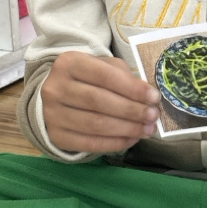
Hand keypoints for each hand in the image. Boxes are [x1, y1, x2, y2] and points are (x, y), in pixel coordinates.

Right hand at [41, 51, 160, 154]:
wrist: (55, 97)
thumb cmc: (86, 79)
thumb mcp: (102, 66)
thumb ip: (123, 76)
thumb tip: (147, 96)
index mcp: (69, 63)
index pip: (104, 76)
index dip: (131, 88)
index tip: (154, 97)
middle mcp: (55, 88)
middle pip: (99, 101)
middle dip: (131, 110)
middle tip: (153, 115)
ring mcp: (52, 114)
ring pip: (96, 124)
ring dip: (127, 129)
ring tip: (147, 129)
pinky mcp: (56, 136)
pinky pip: (90, 143)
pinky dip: (115, 143)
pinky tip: (132, 139)